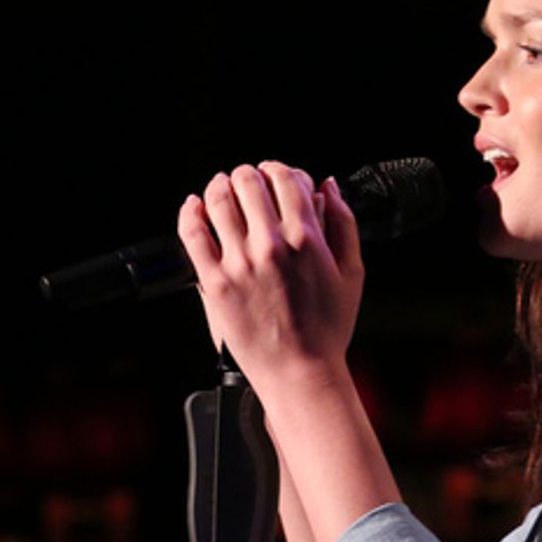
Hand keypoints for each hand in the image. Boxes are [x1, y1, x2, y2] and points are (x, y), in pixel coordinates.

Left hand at [176, 161, 363, 394]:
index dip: (279, 169)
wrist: (300, 372)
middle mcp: (271, 245)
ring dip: (219, 185)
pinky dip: (190, 212)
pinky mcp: (214, 282)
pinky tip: (193, 205)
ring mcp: (239, 263)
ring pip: (219, 201)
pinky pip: (193, 234)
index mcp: (307, 238)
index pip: (285, 179)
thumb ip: (343, 223)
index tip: (275, 174)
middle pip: (249, 183)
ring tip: (221, 186)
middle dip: (248, 174)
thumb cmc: (327, 330)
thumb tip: (329, 187)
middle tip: (247, 179)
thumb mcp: (352, 273)